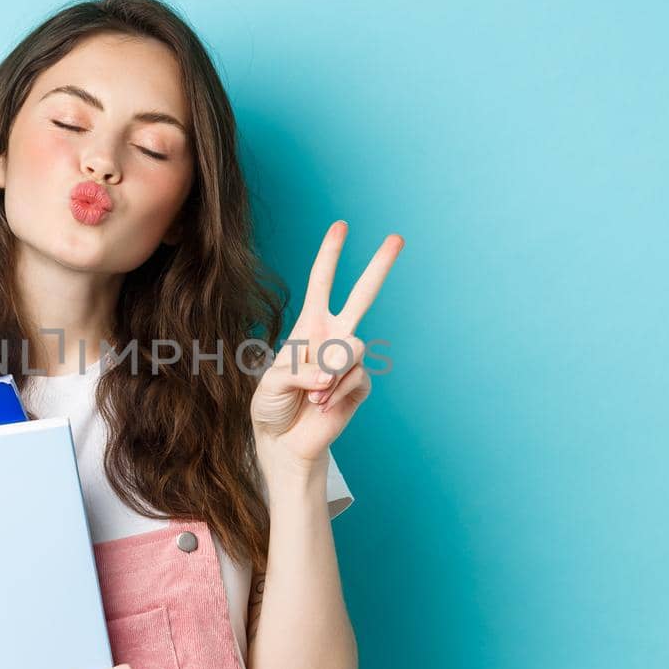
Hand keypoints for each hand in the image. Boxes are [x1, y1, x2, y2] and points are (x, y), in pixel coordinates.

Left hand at [250, 221, 403, 468]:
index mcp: (309, 326)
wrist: (284, 442)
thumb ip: (298, 371)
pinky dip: (336, 392)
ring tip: (314, 394)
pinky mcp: (360, 385)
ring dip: (330, 371)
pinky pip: (357, 377)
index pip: (322, 284)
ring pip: (353, 347)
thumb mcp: (271, 381)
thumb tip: (328, 373)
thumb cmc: (272, 406)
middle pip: (363, 296)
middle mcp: (333, 338)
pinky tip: (324, 404)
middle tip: (397, 238)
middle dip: (379, 267)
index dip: (330, 255)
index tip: (341, 226)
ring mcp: (349, 361)